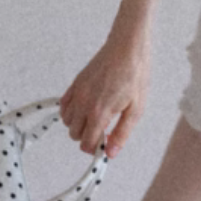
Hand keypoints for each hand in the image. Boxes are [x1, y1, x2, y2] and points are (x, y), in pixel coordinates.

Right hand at [59, 36, 149, 157]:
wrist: (127, 48)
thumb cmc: (135, 75)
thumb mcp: (136, 109)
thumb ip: (121, 133)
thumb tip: (110, 153)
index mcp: (99, 112)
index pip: (86, 144)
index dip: (96, 148)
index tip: (106, 143)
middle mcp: (83, 103)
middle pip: (75, 135)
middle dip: (88, 137)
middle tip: (105, 130)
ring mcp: (77, 92)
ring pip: (67, 122)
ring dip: (79, 125)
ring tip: (97, 118)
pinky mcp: (75, 83)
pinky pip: (64, 106)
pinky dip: (71, 112)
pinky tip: (87, 108)